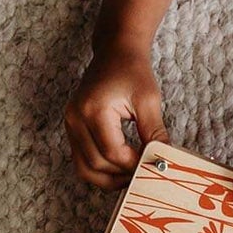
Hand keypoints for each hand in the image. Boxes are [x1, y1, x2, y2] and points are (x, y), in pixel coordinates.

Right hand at [64, 46, 167, 187]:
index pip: (112, 152)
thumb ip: (155, 133)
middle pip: (96, 165)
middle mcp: (75, 118)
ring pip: (84, 168)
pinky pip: (82, 160)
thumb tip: (163, 162)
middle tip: (145, 174)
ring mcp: (70, 124)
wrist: (115, 53)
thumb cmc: (133, 72)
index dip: (134, 165)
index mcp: (94, 109)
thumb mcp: (149, 100)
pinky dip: (100, 170)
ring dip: (108, 179)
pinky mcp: (72, 128)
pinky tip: (120, 169)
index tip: (154, 165)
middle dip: (122, 175)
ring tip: (132, 177)